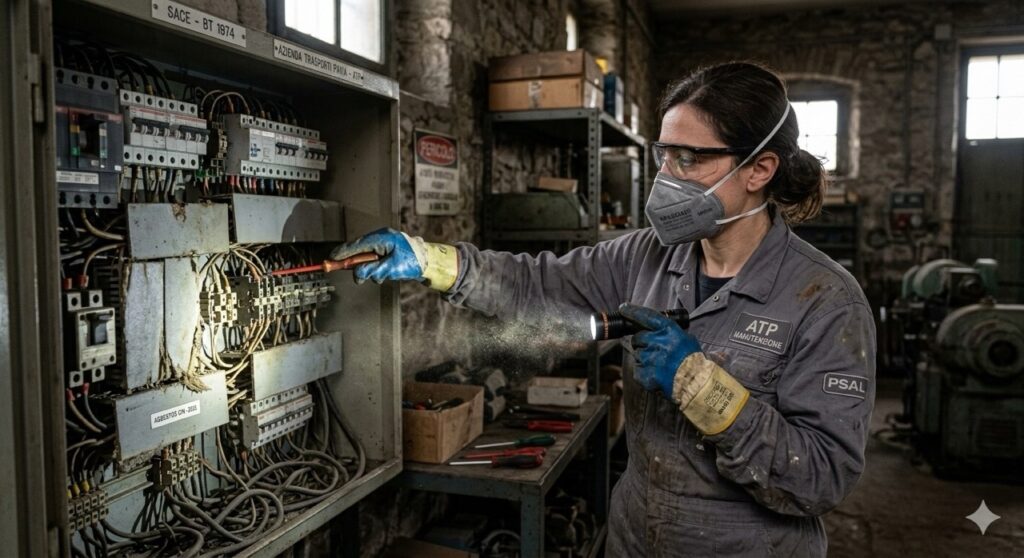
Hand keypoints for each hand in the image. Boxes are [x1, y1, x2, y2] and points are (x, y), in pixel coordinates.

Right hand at [329, 228, 458, 290]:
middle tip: (346, 271)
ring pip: (367, 257)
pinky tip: (385, 273)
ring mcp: (385, 244)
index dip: (343, 253)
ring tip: (382, 275)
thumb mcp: (391, 268)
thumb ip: (373, 270)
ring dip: (370, 269)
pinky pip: (374, 259)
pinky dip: (376, 269)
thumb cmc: (414, 262)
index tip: (332, 258)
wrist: (430, 262)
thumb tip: (358, 274)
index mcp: (383, 238)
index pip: (357, 245)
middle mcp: (382, 238)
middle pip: (359, 250)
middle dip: (355, 263)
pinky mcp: (387, 250)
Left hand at [620, 302, 749, 434]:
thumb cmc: (694, 362)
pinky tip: (657, 374)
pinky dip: (644, 372)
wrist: (697, 385)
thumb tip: (654, 329)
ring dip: (645, 358)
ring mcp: (650, 359)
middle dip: (642, 343)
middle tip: (654, 351)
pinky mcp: (645, 374)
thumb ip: (669, 333)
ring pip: (637, 354)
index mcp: (669, 331)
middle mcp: (658, 342)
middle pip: (637, 338)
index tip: (624, 308)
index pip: (646, 316)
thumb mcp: (686, 340)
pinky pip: (637, 369)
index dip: (633, 311)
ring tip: (660, 366)